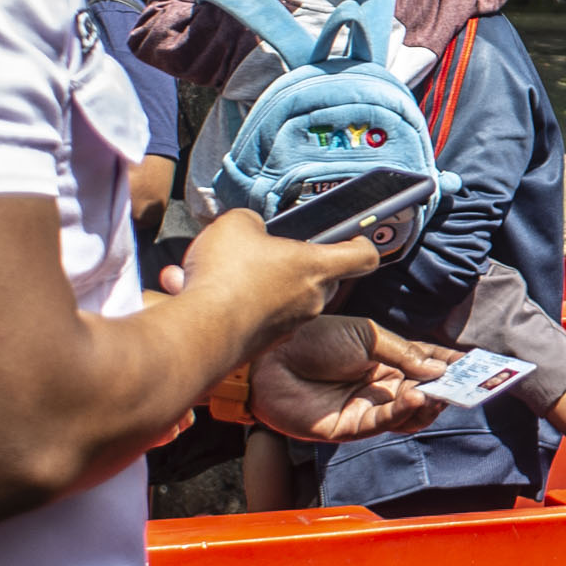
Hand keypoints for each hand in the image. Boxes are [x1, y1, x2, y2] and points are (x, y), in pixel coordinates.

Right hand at [172, 204, 378, 352]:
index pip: (363, 257)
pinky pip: (265, 318)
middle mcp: (311, 299)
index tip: (352, 237)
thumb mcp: (237, 223)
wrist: (201, 331)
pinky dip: (247, 306)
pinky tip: (220, 296)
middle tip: (275, 253)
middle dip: (302, 265)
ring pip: (290, 299)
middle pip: (325, 278)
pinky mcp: (266, 343)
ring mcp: (290, 325)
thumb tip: (253, 230)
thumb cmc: (226, 275)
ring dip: (270, 286)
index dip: (361, 244)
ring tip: (233, 274)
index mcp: (315, 266)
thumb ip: (254, 222)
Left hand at [251, 316, 459, 440]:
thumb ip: (404, 353)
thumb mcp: (365, 334)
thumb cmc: (309, 339)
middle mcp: (379, 386)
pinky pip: (385, 422)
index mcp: (385, 359)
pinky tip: (414, 395)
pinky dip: (404, 410)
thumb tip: (439, 370)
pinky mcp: (351, 427)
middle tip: (470, 383)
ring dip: (429, 402)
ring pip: (410, 414)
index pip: (427, 365)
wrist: (268, 359)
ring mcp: (366, 407)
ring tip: (440, 390)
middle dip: (449, 388)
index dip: (453, 366)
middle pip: (425, 392)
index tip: (480, 366)